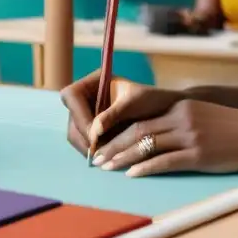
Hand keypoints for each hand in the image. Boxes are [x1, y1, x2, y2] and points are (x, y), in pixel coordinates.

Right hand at [59, 70, 181, 156]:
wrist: (165, 112)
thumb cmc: (152, 100)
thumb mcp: (134, 103)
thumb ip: (114, 114)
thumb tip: (93, 132)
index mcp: (94, 81)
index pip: (72, 96)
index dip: (79, 116)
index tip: (94, 134)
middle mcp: (86, 96)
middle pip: (72, 118)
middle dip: (83, 137)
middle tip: (98, 154)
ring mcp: (87, 113)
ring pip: (75, 133)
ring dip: (87, 147)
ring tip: (104, 156)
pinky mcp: (92, 129)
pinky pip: (84, 142)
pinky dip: (93, 150)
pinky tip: (106, 156)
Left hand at [91, 98, 237, 177]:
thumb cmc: (233, 127)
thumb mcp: (203, 115)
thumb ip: (181, 120)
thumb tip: (158, 133)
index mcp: (181, 106)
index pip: (141, 117)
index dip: (118, 129)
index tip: (103, 140)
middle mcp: (182, 118)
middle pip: (138, 130)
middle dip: (113, 145)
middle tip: (97, 158)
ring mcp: (190, 136)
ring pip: (147, 145)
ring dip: (123, 157)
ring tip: (107, 167)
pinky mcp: (199, 154)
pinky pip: (165, 161)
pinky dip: (146, 168)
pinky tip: (132, 175)